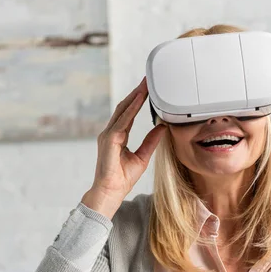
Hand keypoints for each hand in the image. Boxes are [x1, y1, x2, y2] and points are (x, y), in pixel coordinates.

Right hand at [89, 77, 166, 199]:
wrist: (111, 192)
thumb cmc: (122, 178)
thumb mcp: (143, 157)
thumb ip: (151, 141)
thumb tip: (162, 127)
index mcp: (118, 136)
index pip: (129, 113)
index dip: (138, 100)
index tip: (147, 88)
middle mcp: (111, 132)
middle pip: (124, 107)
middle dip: (136, 92)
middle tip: (148, 79)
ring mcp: (108, 135)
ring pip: (122, 110)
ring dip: (135, 96)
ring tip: (145, 85)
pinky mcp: (109, 140)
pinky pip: (122, 121)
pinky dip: (131, 109)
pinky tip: (140, 100)